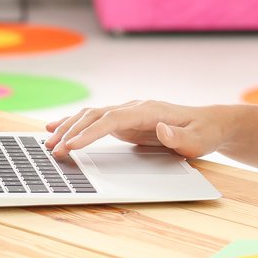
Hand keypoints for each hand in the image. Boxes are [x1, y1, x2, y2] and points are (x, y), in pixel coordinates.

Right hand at [44, 100, 223, 158]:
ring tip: (47, 141)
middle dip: (72, 131)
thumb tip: (161, 129)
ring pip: (92, 115)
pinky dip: (76, 124)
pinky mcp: (126, 121)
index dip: (91, 132)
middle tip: (52, 150)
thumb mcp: (198, 139)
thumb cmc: (204, 132)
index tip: (72, 146)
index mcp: (150, 110)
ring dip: (69, 126)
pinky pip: (96, 121)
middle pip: (97, 115)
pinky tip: (58, 129)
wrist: (210, 123)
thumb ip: (179, 136)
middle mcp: (136, 107)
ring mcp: (130, 112)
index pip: (113, 119)